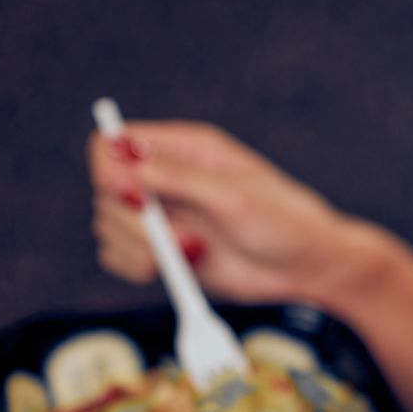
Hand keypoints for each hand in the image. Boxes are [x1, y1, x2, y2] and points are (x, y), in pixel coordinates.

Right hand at [87, 121, 367, 303]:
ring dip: (137, 248)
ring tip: (189, 253)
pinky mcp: (166, 253)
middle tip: (176, 239)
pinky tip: (174, 268)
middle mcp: (166, 179)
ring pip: (109, 227)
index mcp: (184, 149)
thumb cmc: (284, 222)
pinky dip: (135, 267)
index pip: (113, 143)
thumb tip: (125, 157)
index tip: (131, 196)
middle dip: (132, 221)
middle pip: (106, 191)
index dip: (109, 168)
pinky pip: (119, 258)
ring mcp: (164, 217)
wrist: (307, 268)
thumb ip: (178, 179)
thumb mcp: (233, 196)